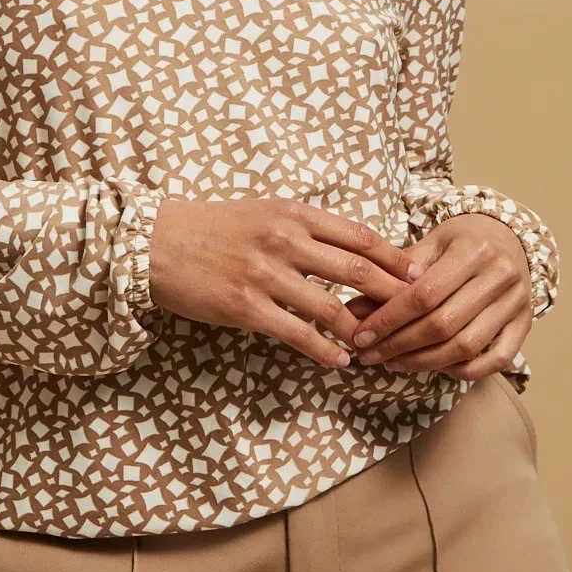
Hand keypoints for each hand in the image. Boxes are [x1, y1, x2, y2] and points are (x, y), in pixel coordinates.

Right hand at [146, 197, 425, 369]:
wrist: (154, 244)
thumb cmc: (210, 227)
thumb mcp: (261, 210)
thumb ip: (303, 225)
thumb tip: (348, 245)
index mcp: (291, 213)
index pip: (357, 236)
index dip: (393, 256)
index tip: (417, 272)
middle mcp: (283, 240)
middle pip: (355, 270)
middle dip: (392, 293)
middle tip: (417, 312)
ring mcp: (264, 275)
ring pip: (330, 307)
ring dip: (359, 330)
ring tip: (380, 346)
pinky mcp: (245, 307)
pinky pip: (296, 333)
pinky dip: (325, 350)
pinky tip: (340, 361)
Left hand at [341, 213, 533, 379]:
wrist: (509, 236)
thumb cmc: (461, 240)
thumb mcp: (429, 244)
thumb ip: (394, 275)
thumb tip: (354, 311)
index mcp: (473, 250)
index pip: (424, 294)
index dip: (389, 320)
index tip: (361, 336)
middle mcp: (500, 276)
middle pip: (443, 324)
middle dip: (399, 345)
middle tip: (369, 355)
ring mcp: (517, 302)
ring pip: (466, 347)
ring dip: (424, 363)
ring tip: (392, 363)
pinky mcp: (526, 323)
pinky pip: (497, 360)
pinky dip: (466, 370)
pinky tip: (437, 368)